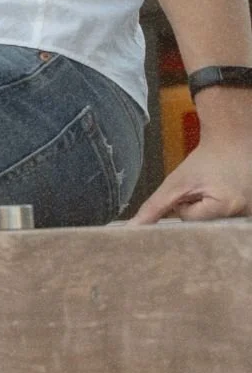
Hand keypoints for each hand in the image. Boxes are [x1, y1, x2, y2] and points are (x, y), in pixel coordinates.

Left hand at [132, 133, 251, 222]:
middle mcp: (243, 215)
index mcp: (227, 207)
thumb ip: (154, 207)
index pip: (189, 220)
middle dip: (197, 210)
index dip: (184, 204)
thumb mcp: (176, 182)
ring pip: (214, 224)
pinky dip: (219, 211)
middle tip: (204, 188)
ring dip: (208, 211)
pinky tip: (223, 195)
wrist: (232, 143)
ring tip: (215, 190)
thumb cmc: (205, 160)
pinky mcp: (251, 214)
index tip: (192, 189)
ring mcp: (250, 215)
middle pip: (203, 226)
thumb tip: (133, 229)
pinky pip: (226, 222)